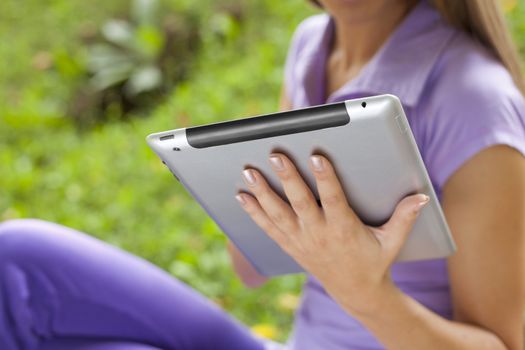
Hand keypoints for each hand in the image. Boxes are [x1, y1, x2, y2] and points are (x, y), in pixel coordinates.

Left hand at [235, 153, 428, 315]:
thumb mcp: (392, 241)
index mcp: (344, 229)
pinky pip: (268, 228)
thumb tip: (421, 196)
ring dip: (262, 193)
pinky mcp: (291, 245)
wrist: (355, 292)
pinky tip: (241, 196)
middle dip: (287, 178)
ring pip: (278, 214)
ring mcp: (301, 241)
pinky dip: (254, 212)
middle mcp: (319, 234)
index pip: (333, 199)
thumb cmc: (375, 261)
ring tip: (248, 172)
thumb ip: (405, 217)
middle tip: (275, 155)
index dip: (326, 178)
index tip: (318, 155)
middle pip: (300, 203)